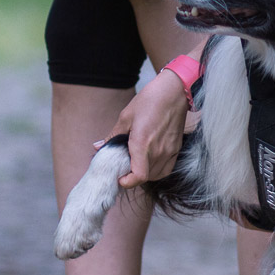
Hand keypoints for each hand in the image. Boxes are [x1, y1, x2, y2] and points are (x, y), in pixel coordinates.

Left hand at [107, 69, 189, 187]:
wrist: (174, 91)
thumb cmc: (149, 100)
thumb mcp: (126, 117)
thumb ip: (113, 136)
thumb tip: (99, 147)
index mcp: (142, 143)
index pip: (138, 176)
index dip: (126, 182)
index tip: (119, 177)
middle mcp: (158, 151)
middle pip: (144, 178)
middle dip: (131, 177)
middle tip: (123, 167)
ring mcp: (169, 152)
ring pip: (155, 175)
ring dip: (143, 174)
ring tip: (135, 163)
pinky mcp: (176, 150)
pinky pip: (166, 169)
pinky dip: (156, 171)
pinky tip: (149, 162)